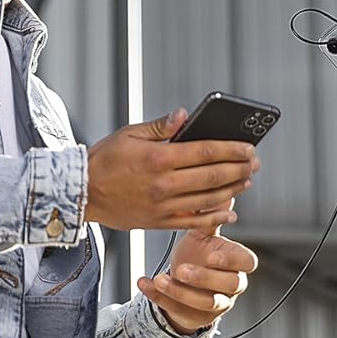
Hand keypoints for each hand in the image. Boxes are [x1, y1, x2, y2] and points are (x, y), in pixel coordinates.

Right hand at [86, 109, 259, 230]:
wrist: (82, 193)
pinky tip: (230, 211)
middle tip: (254, 164)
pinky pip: (194, 222)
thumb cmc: (105, 159)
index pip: (206, 151)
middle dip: (239, 168)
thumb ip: (161, 126)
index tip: (248, 147)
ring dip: (232, 190)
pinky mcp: (159, 221)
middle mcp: (164, 183)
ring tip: (246, 181)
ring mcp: (163, 205)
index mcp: (158, 158)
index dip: (231, 149)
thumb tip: (185, 115)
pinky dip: (215, 217)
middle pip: (213, 176)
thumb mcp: (130, 134)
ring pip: (208, 199)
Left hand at [137, 223, 258, 333]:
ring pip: (205, 302)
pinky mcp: (195, 316)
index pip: (248, 263)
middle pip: (230, 284)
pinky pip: (177, 309)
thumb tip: (223, 192)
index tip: (212, 256)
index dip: (233, 261)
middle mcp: (232, 285)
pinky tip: (143, 282)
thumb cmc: (199, 255)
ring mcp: (216, 304)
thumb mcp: (204, 236)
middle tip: (182, 269)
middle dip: (205, 278)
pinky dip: (159, 298)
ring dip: (181, 291)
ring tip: (160, 278)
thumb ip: (211, 217)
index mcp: (238, 263)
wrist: (184, 283)